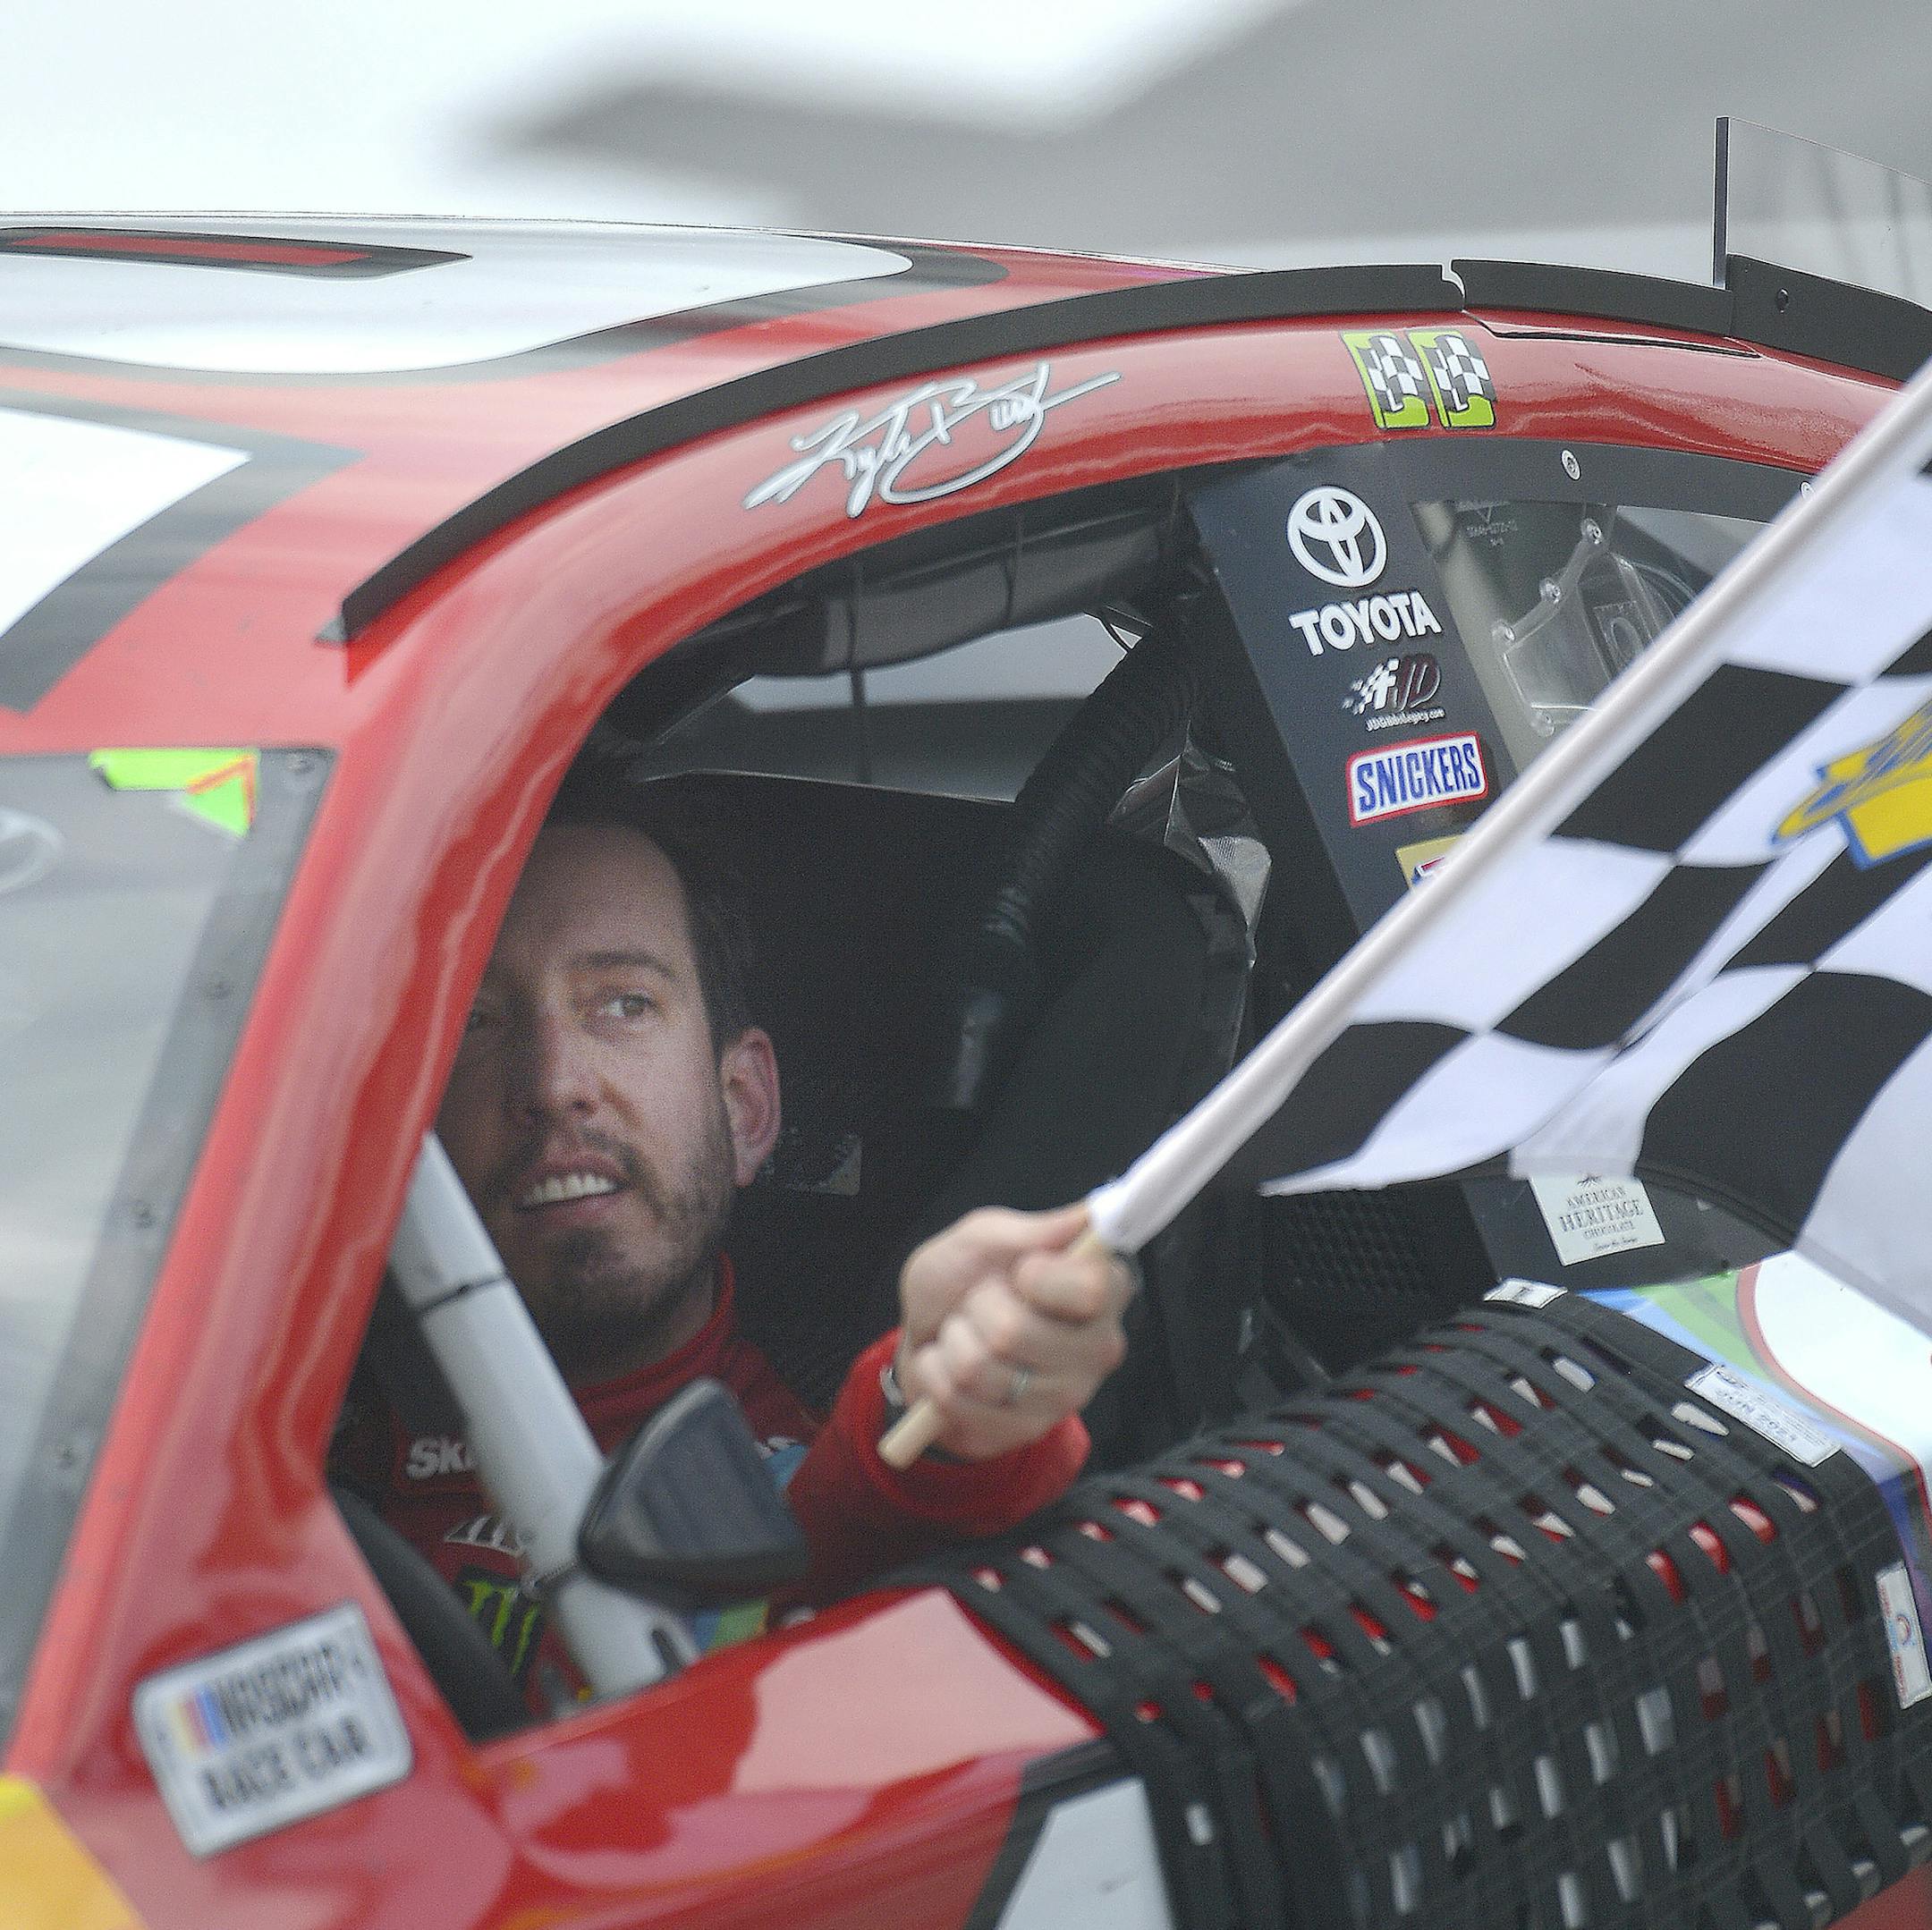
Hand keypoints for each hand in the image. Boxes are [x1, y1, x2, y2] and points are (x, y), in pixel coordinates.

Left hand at [892, 1204, 1130, 1460]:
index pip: (1092, 1288)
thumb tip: (1091, 1216)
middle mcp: (1096, 1348)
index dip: (1040, 1276)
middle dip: (976, 1307)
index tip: (1022, 1270)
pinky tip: (948, 1365)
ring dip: (953, 1340)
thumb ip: (1035, 1229)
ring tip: (965, 1333)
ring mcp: (1063, 1397)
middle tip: (983, 1302)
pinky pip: (954, 1398)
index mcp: (1103, 1291)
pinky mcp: (1025, 1431)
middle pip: (1015, 1332)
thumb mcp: (986, 1237)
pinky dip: (934, 1373)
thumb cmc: (966, 1279)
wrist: (928, 1333)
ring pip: (977, 1367)